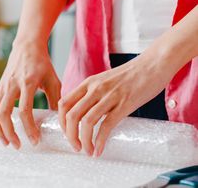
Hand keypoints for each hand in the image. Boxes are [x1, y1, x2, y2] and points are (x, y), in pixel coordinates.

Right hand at [0, 39, 60, 148]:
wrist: (28, 47)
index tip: (35, 140)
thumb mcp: (53, 80)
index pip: (25, 110)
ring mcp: (3, 85)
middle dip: (9, 133)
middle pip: (4, 114)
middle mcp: (12, 84)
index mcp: (28, 82)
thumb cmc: (43, 64)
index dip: (29, 128)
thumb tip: (58, 118)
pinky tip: (0, 129)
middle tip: (18, 145)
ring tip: (6, 142)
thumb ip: (55, 99)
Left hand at [58, 54, 172, 156]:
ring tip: (87, 150)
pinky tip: (99, 149)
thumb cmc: (130, 74)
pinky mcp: (124, 104)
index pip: (64, 104)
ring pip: (86, 122)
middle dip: (70, 135)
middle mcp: (95, 88)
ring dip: (83, 141)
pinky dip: (99, 141)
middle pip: (71, 115)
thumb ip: (93, 94)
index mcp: (88, 83)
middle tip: (76, 146)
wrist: (152, 64)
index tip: (67, 133)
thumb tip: (85, 113)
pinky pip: (106, 126)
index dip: (61, 122)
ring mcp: (109, 96)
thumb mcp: (104, 80)